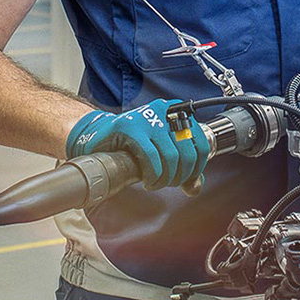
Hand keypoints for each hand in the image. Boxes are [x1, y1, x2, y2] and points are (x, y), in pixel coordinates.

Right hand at [66, 98, 208, 189]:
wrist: (98, 137)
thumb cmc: (130, 146)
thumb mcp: (161, 156)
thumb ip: (182, 169)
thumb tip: (195, 187)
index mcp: (177, 114)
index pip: (201, 141)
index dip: (198, 166)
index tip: (187, 178)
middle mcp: (166, 111)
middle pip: (188, 152)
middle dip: (180, 176)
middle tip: (167, 183)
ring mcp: (148, 117)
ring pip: (172, 156)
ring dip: (165, 178)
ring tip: (155, 183)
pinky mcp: (130, 126)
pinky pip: (151, 156)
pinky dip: (152, 174)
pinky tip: (147, 179)